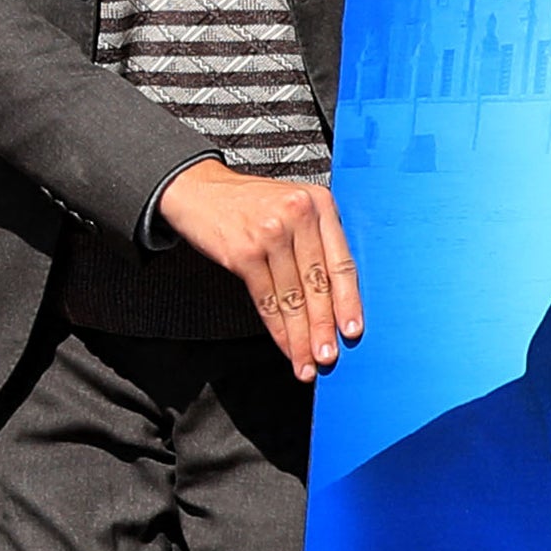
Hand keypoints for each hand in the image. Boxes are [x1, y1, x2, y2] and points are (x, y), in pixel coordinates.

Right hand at [161, 159, 362, 380]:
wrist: (198, 189)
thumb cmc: (248, 202)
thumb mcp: (292, 206)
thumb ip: (316, 239)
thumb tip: (335, 297)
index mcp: (320, 204)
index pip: (341, 262)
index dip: (349, 301)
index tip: (352, 330)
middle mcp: (299, 215)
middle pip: (318, 283)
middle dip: (324, 327)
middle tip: (329, 356)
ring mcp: (271, 233)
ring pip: (293, 297)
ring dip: (300, 336)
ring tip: (307, 361)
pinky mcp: (244, 252)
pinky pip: (267, 300)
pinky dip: (277, 328)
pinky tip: (284, 345)